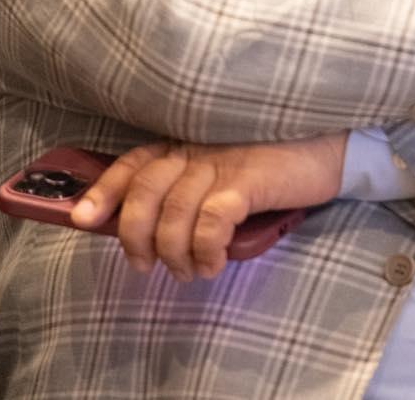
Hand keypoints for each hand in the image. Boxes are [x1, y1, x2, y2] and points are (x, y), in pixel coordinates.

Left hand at [71, 134, 345, 281]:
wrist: (331, 148)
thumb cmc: (275, 164)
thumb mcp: (224, 170)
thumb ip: (190, 186)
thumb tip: (152, 231)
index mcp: (186, 141)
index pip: (133, 163)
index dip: (104, 191)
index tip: (83, 220)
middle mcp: (197, 146)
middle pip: (144, 191)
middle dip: (136, 236)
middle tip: (146, 266)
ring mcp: (222, 160)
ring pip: (174, 212)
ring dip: (174, 253)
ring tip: (189, 272)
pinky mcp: (249, 178)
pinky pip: (211, 219)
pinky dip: (205, 248)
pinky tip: (214, 262)